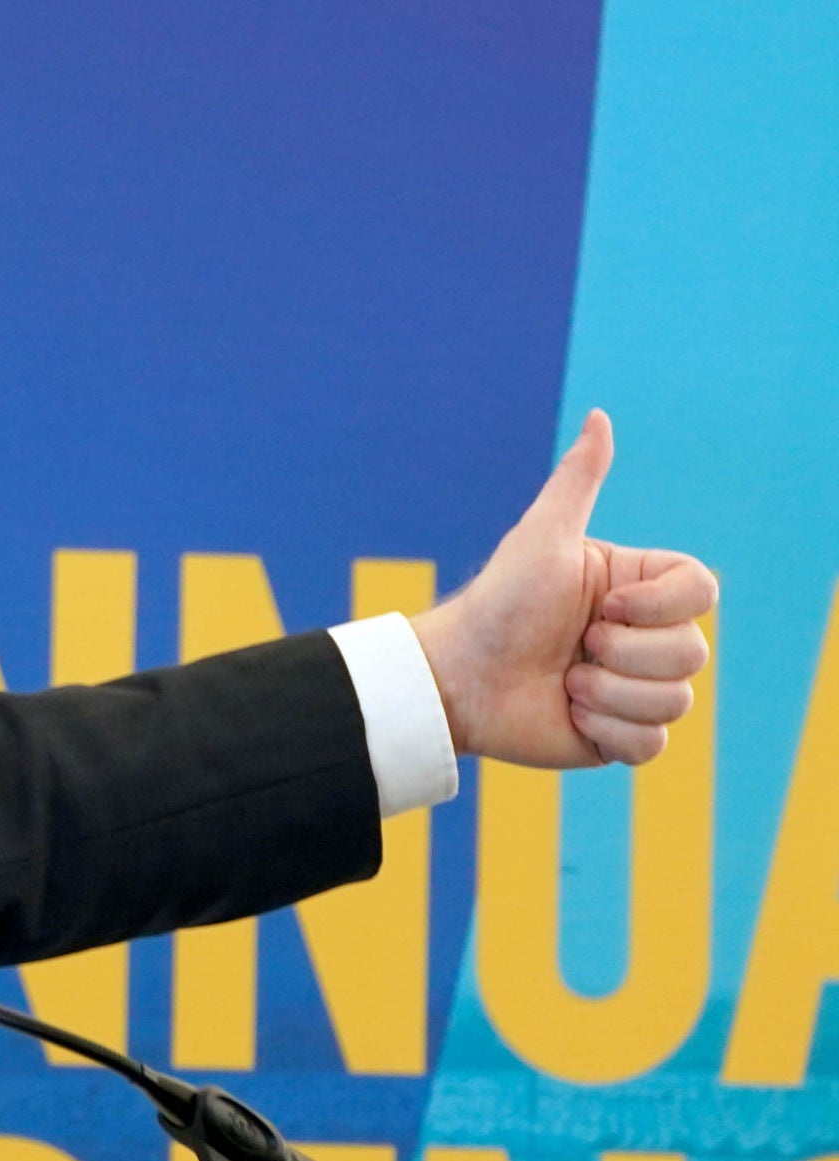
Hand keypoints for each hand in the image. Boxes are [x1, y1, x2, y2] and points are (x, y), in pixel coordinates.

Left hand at [408, 410, 715, 766]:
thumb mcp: (542, 537)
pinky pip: (652, 743)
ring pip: (677, 700)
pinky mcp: (619, 737)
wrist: (457, 678)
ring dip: (610, 693)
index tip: (601, 604)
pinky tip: (568, 713)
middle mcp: (644, 637)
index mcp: (639, 589)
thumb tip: (600, 416)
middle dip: (624, 652)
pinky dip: (606, 730)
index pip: (703, 592)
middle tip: (573, 645)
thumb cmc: (498, 603)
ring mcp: (634, 688)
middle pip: (694, 652)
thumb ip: (577, 481)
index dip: (659, 606)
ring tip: (565, 682)